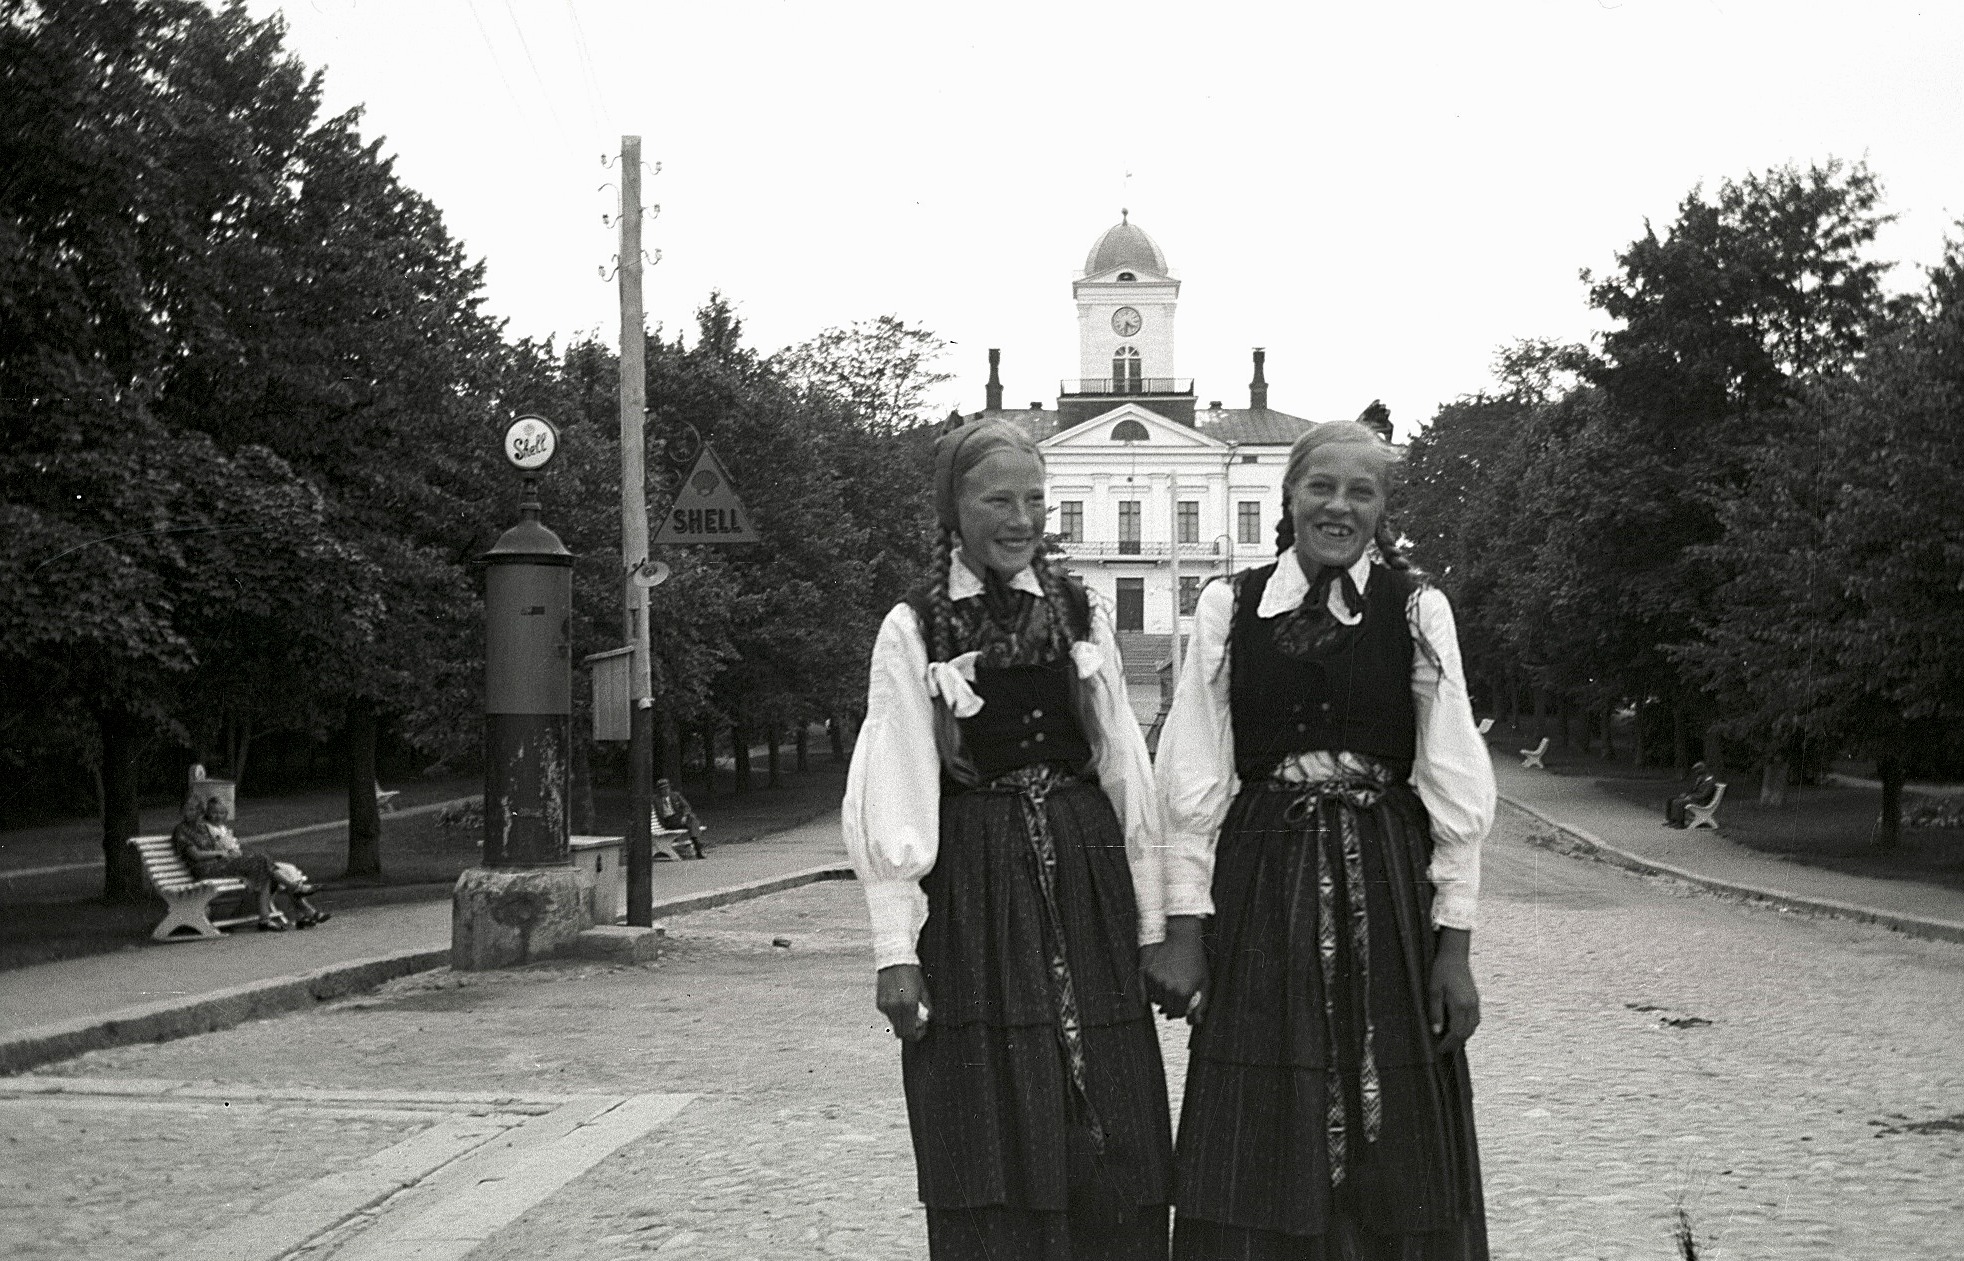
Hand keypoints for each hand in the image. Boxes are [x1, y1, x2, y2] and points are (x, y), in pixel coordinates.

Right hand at [876, 963, 930, 1041]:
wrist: (894, 959)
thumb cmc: (911, 972)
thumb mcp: (924, 990)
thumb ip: (926, 1008)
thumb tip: (924, 1020)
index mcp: (908, 1004)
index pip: (910, 1032)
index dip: (917, 1035)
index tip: (921, 1030)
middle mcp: (895, 1007)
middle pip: (901, 1032)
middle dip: (909, 1030)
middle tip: (916, 1022)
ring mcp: (885, 1006)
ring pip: (894, 1024)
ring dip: (902, 1020)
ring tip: (908, 1007)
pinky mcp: (879, 1003)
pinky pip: (888, 1014)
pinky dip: (894, 1012)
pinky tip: (898, 1000)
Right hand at [1142, 916, 1207, 1023]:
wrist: (1181, 935)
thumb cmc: (1195, 958)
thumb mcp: (1205, 981)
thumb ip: (1202, 1004)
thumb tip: (1195, 1022)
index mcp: (1183, 991)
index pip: (1177, 1013)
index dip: (1180, 1011)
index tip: (1181, 1007)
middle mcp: (1168, 987)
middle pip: (1165, 1009)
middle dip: (1170, 1007)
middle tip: (1173, 1000)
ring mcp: (1155, 979)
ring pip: (1155, 1000)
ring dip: (1160, 999)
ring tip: (1166, 990)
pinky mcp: (1145, 971)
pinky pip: (1144, 992)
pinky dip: (1148, 995)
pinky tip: (1151, 994)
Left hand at [1428, 928, 1479, 1057]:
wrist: (1455, 956)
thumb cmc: (1441, 971)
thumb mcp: (1433, 991)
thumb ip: (1435, 1012)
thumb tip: (1437, 1031)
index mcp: (1460, 1005)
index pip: (1457, 1032)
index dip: (1448, 1043)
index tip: (1439, 1050)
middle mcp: (1471, 1006)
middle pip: (1466, 1033)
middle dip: (1455, 1043)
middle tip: (1443, 1049)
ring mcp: (1475, 1003)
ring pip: (1473, 1027)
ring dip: (1462, 1037)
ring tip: (1449, 1042)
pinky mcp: (1475, 999)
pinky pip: (1474, 1020)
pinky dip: (1467, 1028)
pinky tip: (1458, 1029)